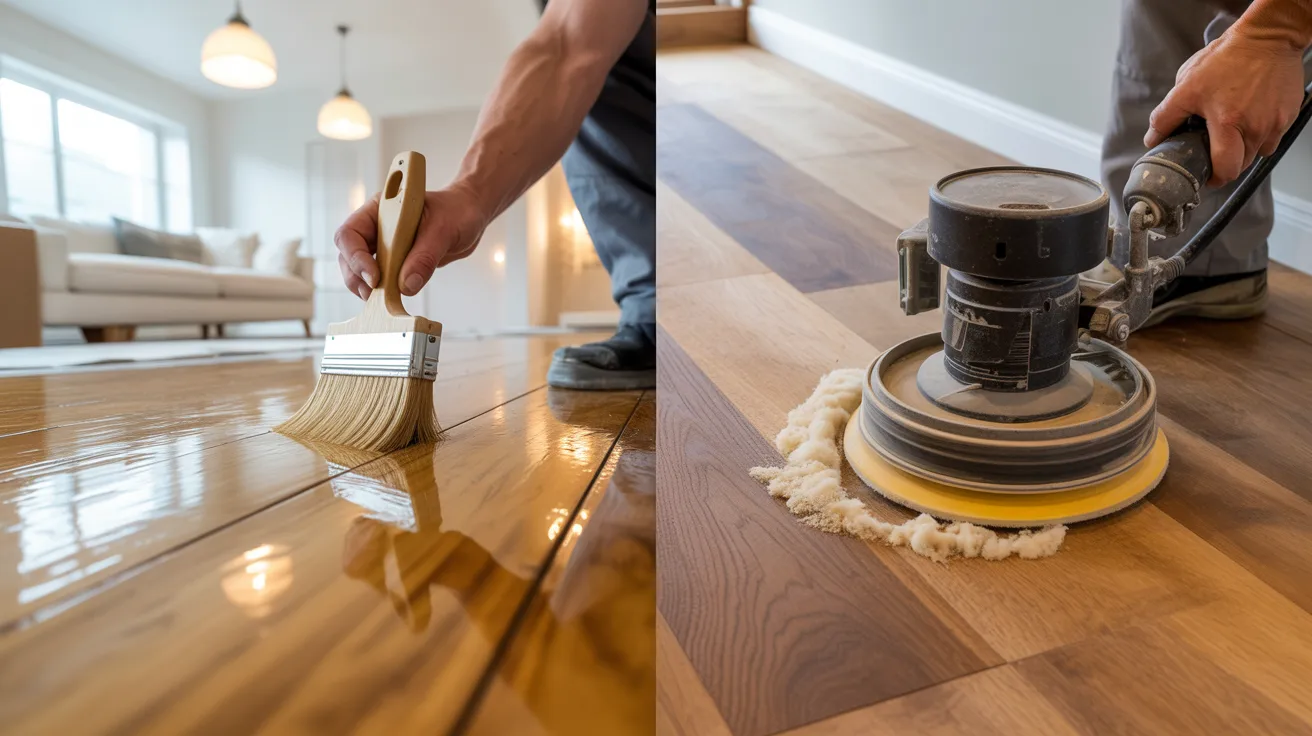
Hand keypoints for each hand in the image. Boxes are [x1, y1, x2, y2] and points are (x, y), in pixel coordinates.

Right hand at [334, 183, 489, 299]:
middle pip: (348, 254)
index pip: (351, 233)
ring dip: (365, 286)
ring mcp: (384, 245)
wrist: (469, 215)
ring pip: (359, 269)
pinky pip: (380, 278)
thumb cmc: (456, 211)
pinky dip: (381, 291)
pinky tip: (390, 299)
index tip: (374, 276)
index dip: (356, 256)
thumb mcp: (444, 230)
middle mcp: (376, 227)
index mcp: (380, 210)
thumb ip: (425, 257)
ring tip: (381, 300)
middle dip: (356, 276)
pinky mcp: (394, 261)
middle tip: (373, 295)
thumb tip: (406, 285)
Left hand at [1145, 26, 1304, 186]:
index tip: (1207, 176)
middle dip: (1226, 164)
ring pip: (1257, 153)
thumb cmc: (1228, 58)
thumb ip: (1166, 116)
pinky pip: (1272, 138)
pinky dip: (1260, 135)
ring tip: (1231, 131)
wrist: (1267, 38)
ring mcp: (1274, 122)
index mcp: (1228, 122)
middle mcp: (1255, 126)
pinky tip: (1249, 119)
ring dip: (1243, 150)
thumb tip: (1152, 139)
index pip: (1225, 168)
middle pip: (1241, 165)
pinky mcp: (1288, 116)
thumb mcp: (1186, 85)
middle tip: (1215, 153)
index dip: (1215, 178)